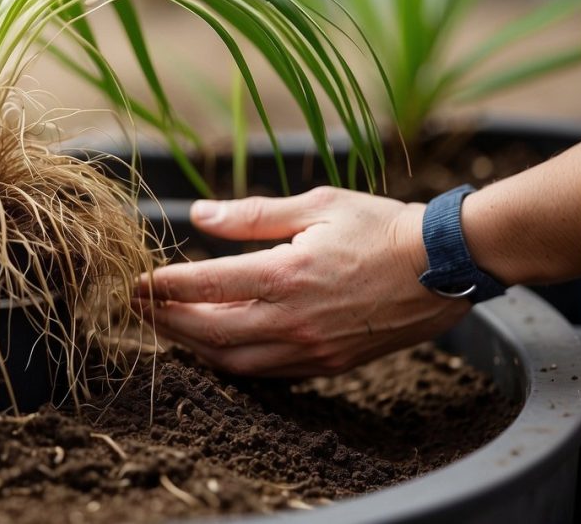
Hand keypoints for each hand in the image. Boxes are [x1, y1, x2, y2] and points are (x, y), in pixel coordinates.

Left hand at [135, 187, 469, 376]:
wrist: (443, 266)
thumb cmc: (379, 227)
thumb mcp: (315, 206)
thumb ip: (251, 215)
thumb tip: (198, 215)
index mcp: (286, 274)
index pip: (206, 284)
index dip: (165, 285)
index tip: (138, 282)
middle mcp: (293, 319)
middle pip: (209, 330)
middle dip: (166, 320)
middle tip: (137, 308)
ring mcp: (311, 348)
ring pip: (233, 361)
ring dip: (192, 347)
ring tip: (167, 329)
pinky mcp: (327, 364)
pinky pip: (266, 374)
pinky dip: (232, 363)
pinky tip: (216, 348)